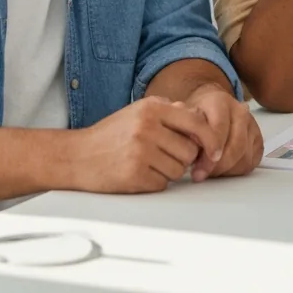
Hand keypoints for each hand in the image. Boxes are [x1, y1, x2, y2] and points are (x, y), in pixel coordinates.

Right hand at [70, 97, 219, 193]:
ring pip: (178, 169)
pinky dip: (155, 182)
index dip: (210, 139)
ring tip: (148, 163)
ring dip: (169, 170)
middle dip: (183, 158)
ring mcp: (140, 152)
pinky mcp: (134, 175)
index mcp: (152, 108)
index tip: (216, 151)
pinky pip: (162, 184)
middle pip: (190, 151)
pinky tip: (138, 173)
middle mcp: (148, 127)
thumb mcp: (140, 111)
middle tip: (165, 156)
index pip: (196, 122)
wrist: (76, 156)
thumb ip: (170, 111)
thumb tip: (201, 118)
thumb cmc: (111, 134)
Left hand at [184, 84, 263, 179]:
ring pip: (245, 156)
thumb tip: (192, 156)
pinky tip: (222, 170)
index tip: (198, 166)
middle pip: (237, 145)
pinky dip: (237, 170)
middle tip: (200, 175)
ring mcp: (252, 124)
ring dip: (226, 170)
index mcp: (220, 102)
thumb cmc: (195, 115)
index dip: (210, 149)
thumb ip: (187, 134)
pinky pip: (252, 162)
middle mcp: (241, 111)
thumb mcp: (185, 119)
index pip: (220, 127)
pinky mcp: (258, 139)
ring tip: (209, 172)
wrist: (209, 105)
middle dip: (218, 166)